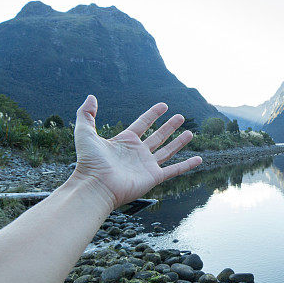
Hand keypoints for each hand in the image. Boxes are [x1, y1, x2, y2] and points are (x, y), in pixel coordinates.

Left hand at [70, 95, 201, 209]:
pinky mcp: (154, 177)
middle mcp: (137, 153)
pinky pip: (174, 170)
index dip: (152, 114)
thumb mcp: (84, 132)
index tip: (163, 106)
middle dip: (169, 126)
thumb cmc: (89, 162)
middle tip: (180, 116)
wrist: (95, 186)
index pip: (142, 124)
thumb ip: (86, 114)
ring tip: (190, 132)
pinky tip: (199, 159)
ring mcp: (146, 166)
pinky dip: (187, 165)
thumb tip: (91, 96)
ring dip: (179, 142)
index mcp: (124, 142)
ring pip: (167, 151)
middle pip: (157, 136)